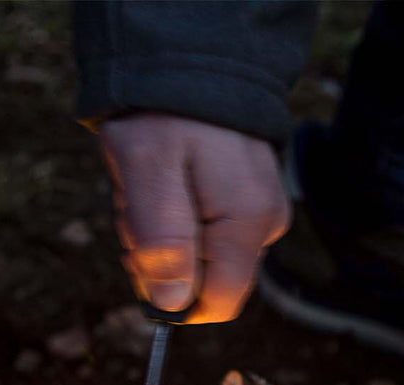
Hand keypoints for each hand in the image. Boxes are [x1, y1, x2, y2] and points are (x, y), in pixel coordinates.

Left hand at [99, 113, 290, 323]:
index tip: (139, 254)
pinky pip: (203, 234)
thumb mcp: (148, 170)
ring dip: (158, 233)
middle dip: (157, 255)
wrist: (189, 61)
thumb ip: (162, 240)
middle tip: (138, 201)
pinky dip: (171, 215)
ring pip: (198, 259)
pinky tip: (163, 180)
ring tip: (149, 183)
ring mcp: (259, 214)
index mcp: (247, 223)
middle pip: (203, 283)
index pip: (217, 304)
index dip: (170, 297)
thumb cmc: (164, 112)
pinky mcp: (248, 205)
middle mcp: (265, 225)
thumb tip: (173, 305)